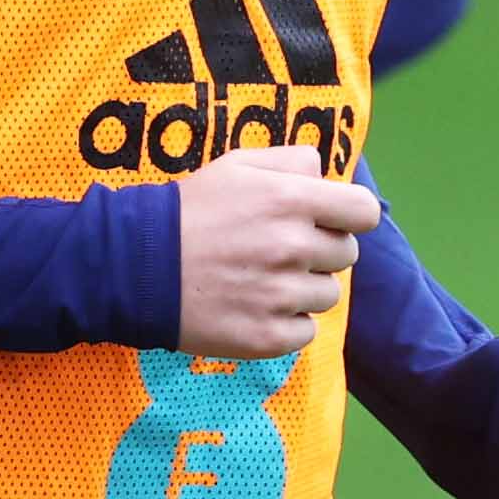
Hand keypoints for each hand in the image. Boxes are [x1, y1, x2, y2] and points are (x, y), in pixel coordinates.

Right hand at [173, 143, 378, 360]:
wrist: (134, 267)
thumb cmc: (188, 212)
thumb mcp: (235, 166)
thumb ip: (289, 162)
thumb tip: (326, 175)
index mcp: (290, 199)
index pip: (364, 212)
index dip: (348, 216)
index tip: (328, 220)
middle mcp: (292, 247)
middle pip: (346, 255)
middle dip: (319, 251)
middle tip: (277, 250)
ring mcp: (280, 295)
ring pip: (328, 295)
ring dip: (303, 288)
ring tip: (260, 280)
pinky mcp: (267, 336)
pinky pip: (306, 331)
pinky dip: (286, 323)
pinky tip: (253, 307)